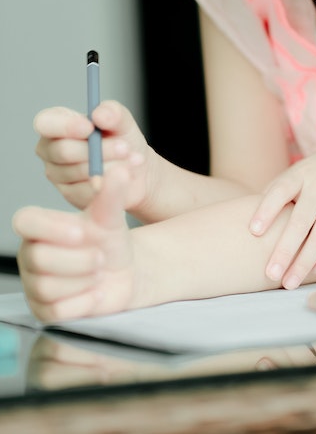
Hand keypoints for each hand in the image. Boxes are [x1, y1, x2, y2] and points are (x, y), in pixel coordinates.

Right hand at [13, 166, 136, 321]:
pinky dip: (84, 301)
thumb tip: (120, 171)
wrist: (124, 272)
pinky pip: (57, 310)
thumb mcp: (112, 217)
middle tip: (101, 256)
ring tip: (99, 273)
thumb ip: (112, 194)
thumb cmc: (110, 241)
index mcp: (40, 226)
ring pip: (47, 286)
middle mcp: (31, 254)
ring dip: (83, 280)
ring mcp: (35, 284)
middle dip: (77, 259)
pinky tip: (97, 293)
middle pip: (38, 258)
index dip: (51, 227)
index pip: (25, 221)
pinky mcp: (45, 310)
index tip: (82, 231)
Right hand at [34, 101, 150, 211]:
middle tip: (124, 147)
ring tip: (131, 159)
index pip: (45, 123)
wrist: (137, 168)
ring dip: (109, 165)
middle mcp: (50, 149)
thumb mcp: (123, 120)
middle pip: (63, 151)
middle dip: (98, 149)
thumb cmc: (123, 138)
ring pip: (78, 172)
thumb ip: (112, 112)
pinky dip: (109, 183)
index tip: (90, 128)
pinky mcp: (70, 194)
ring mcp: (57, 174)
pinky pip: (87, 191)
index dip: (66, 126)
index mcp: (57, 123)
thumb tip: (98, 115)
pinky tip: (124, 175)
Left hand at [249, 129, 315, 288]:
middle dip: (284, 250)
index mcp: (302, 172)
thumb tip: (249, 221)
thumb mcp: (303, 170)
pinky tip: (315, 271)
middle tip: (269, 275)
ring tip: (289, 283)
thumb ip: (279, 191)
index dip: (266, 210)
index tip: (253, 232)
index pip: (280, 190)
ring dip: (304, 263)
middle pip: (300, 221)